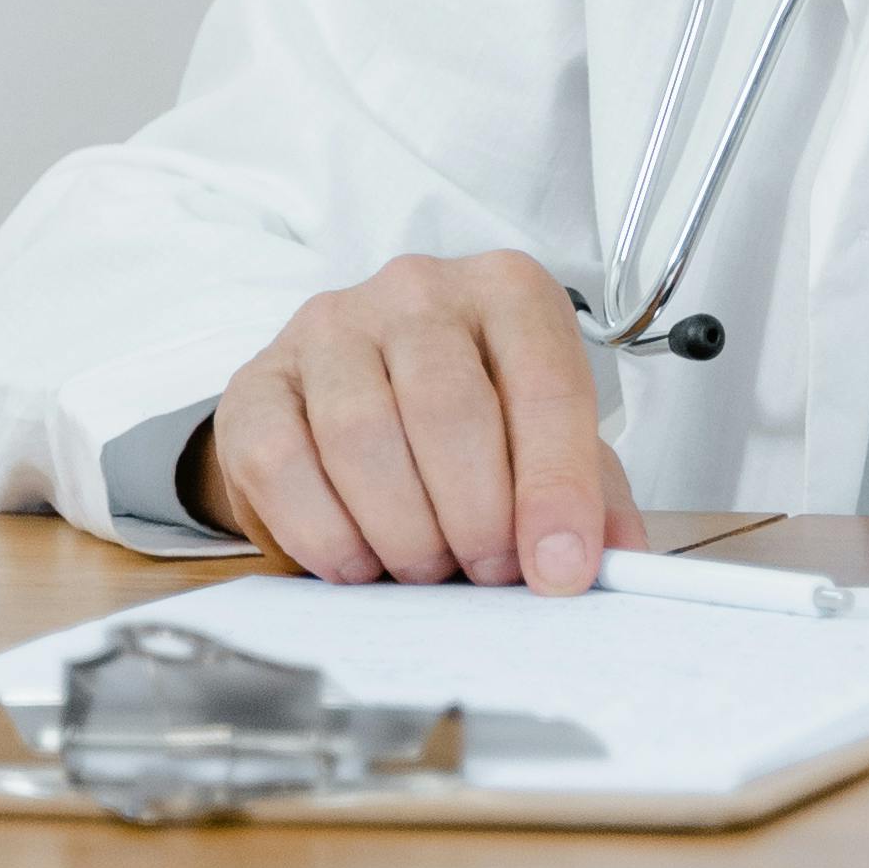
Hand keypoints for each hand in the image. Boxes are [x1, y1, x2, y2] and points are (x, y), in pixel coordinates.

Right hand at [184, 251, 649, 591]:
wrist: (350, 404)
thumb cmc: (468, 424)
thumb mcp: (544, 444)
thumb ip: (590, 494)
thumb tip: (609, 557)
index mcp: (509, 293)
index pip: (546, 384)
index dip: (557, 488)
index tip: (560, 569)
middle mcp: (418, 291)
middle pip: (449, 409)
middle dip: (476, 518)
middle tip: (487, 575)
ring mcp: (329, 327)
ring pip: (363, 436)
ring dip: (403, 532)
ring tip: (426, 569)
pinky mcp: (258, 380)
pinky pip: (283, 462)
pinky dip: (327, 535)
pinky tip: (358, 561)